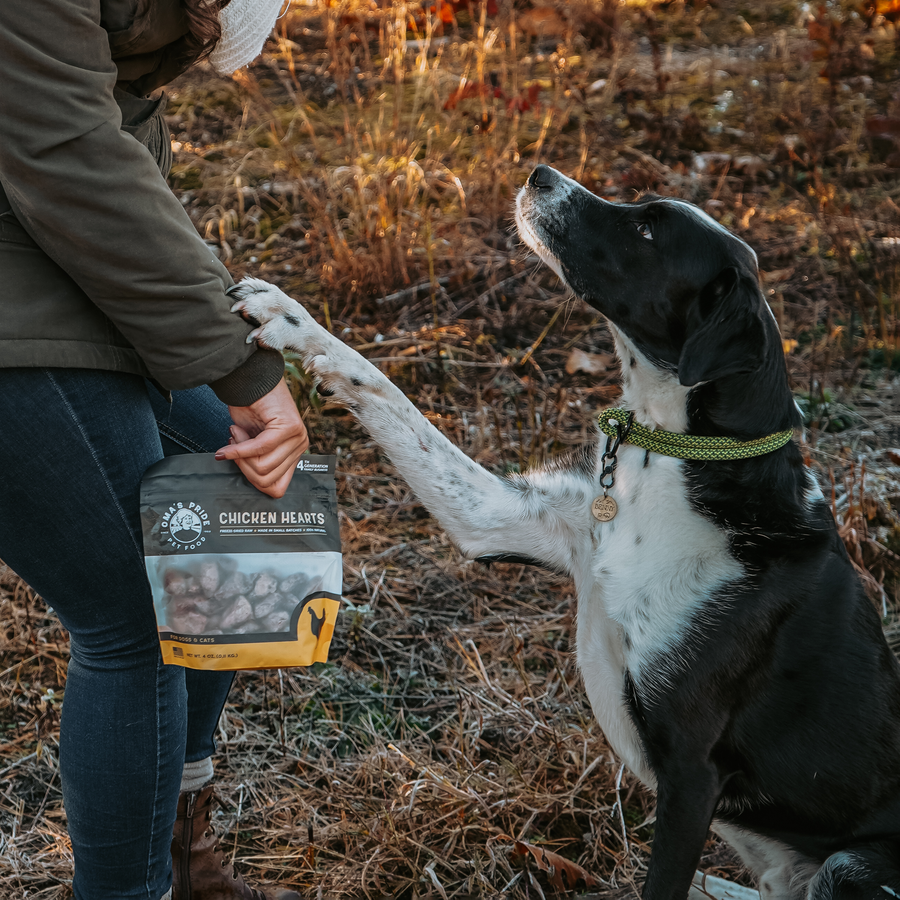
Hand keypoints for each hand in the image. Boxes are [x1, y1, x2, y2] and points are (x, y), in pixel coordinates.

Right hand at [215, 379, 308, 497]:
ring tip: (236, 433)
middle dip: (242, 465)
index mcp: (294, 455)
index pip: (276, 489)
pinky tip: (230, 437)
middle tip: (233, 445)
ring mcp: (297, 438)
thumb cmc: (250, 410)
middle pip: (266, 479)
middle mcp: (300, 447)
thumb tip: (252, 480)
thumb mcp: (254, 444)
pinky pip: (260, 448)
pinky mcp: (289, 428)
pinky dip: (239, 448)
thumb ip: (258, 462)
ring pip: (263, 467)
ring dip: (240, 453)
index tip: (239, 462)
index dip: (252, 480)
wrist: (250, 380)